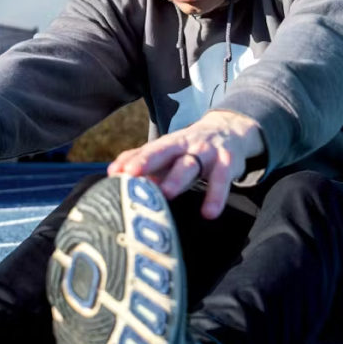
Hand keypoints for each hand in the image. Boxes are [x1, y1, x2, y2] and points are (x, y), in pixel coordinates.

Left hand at [107, 110, 263, 218]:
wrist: (230, 130)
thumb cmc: (190, 148)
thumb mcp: (169, 151)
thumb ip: (142, 159)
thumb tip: (112, 172)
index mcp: (169, 143)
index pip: (148, 150)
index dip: (132, 160)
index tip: (116, 172)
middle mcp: (185, 145)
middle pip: (165, 151)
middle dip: (148, 161)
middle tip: (132, 175)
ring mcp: (207, 152)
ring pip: (190, 164)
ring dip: (177, 178)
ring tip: (166, 193)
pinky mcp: (228, 162)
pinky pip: (222, 179)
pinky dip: (216, 196)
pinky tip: (209, 213)